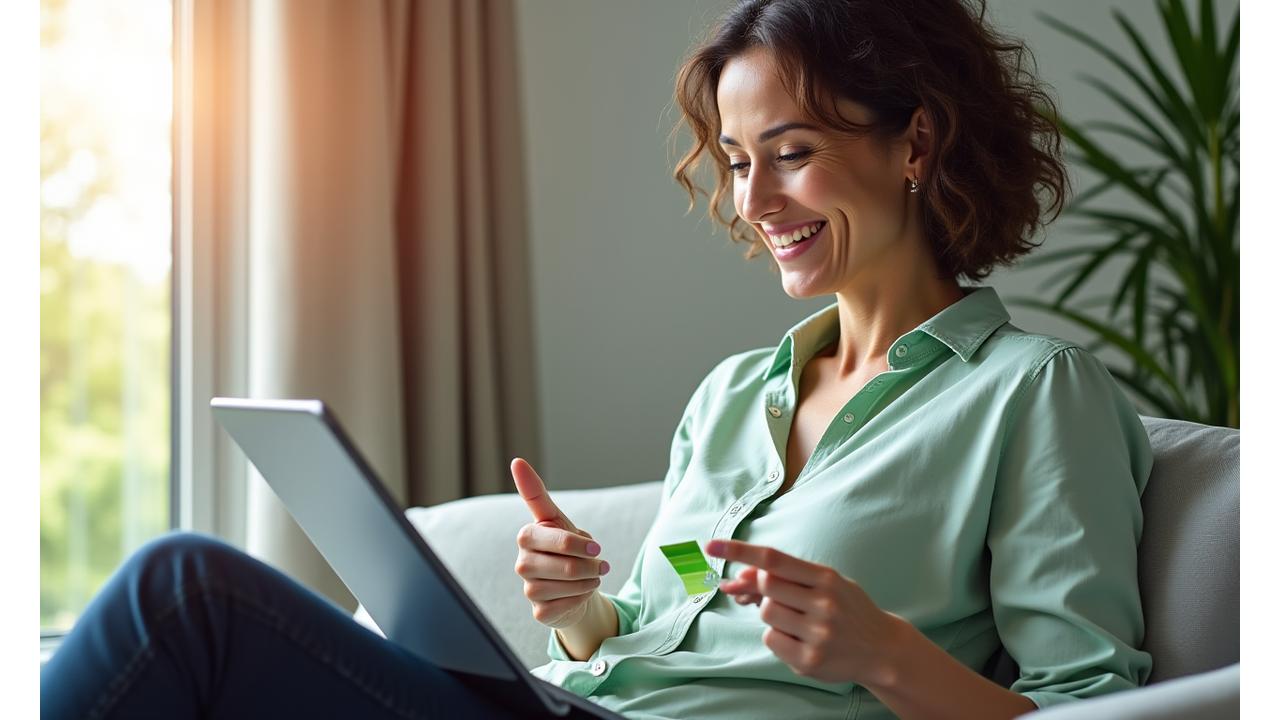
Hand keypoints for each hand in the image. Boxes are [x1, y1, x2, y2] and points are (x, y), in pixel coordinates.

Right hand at [512, 458, 610, 628]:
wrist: (572, 585)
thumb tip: (516, 460)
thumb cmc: (565, 547)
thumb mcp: (557, 520)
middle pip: (569, 565)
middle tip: (599, 563)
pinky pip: (570, 604)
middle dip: (592, 564)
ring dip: (590, 580)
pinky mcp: (538, 612)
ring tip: (590, 576)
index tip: (594, 546)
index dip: (580, 544)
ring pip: (571, 585)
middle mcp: (522, 563)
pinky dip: (583, 598)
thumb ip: (536, 493)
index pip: (558, 538)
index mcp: (527, 536)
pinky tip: (577, 593)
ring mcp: (528, 589)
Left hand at [706, 539, 904, 685]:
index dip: (739, 551)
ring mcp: (817, 635)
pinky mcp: (809, 661)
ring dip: (773, 614)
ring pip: (766, 614)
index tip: (711, 545)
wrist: (881, 648)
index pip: (774, 559)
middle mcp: (824, 604)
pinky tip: (800, 638)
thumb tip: (738, 578)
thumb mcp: (824, 583)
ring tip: (798, 619)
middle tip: (782, 594)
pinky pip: (771, 639)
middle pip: (766, 585)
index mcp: (826, 578)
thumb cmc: (846, 608)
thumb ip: (785, 576)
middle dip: (764, 587)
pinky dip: (777, 636)